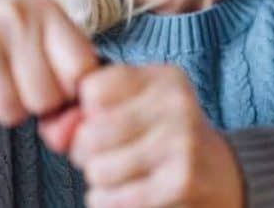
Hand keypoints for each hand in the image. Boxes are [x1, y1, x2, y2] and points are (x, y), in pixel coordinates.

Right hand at [0, 0, 99, 130]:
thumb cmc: (18, 38)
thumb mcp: (52, 39)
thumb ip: (73, 79)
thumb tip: (67, 132)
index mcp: (48, 12)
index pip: (80, 72)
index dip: (73, 90)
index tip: (62, 82)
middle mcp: (14, 18)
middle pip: (44, 99)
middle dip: (38, 102)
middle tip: (25, 83)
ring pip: (9, 111)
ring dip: (8, 109)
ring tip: (2, 82)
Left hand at [68, 65, 243, 207]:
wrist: (220, 175)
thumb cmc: (164, 139)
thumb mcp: (137, 109)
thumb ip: (89, 112)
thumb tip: (53, 132)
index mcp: (164, 78)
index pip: (92, 90)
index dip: (84, 114)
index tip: (99, 123)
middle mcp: (177, 104)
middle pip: (91, 132)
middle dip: (86, 153)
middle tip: (106, 156)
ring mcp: (182, 142)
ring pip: (99, 169)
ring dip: (99, 181)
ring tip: (120, 176)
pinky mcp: (182, 181)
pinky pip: (114, 198)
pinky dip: (107, 201)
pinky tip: (123, 194)